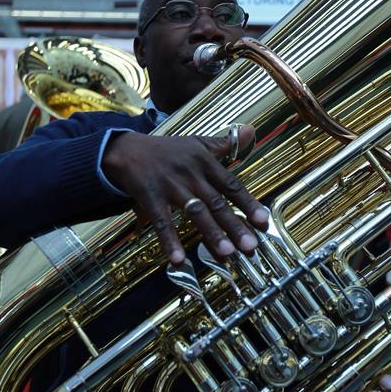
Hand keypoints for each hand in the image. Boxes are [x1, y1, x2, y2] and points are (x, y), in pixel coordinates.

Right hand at [102, 124, 268, 263]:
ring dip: (211, 233)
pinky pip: (162, 222)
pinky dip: (170, 241)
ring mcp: (170, 187)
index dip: (248, 203)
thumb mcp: (196, 143)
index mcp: (205, 162)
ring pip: (194, 212)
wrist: (128, 150)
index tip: (263, 221)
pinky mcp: (151, 199)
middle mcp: (191, 174)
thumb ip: (225, 143)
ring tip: (226, 254)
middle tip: (250, 246)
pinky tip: (178, 260)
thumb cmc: (168, 151)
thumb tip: (250, 131)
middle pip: (216, 202)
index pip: (231, 185)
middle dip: (234, 225)